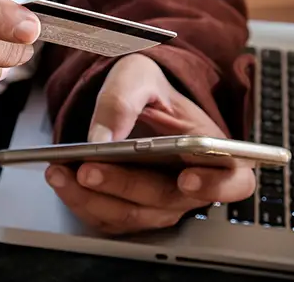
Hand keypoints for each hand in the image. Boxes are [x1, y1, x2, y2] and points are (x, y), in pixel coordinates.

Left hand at [46, 54, 254, 233]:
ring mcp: (161, 204)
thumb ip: (124, 100)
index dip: (215, 185)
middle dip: (124, 185)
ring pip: (132, 215)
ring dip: (93, 197)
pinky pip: (107, 218)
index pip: (232, 179)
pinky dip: (80, 201)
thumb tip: (103, 138)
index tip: (187, 179)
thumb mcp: (138, 76)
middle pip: (165, 199)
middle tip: (89, 167)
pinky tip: (60, 178)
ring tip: (60, 171)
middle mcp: (191, 185)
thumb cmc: (148, 90)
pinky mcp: (131, 212)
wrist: (130, 103)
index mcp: (211, 149)